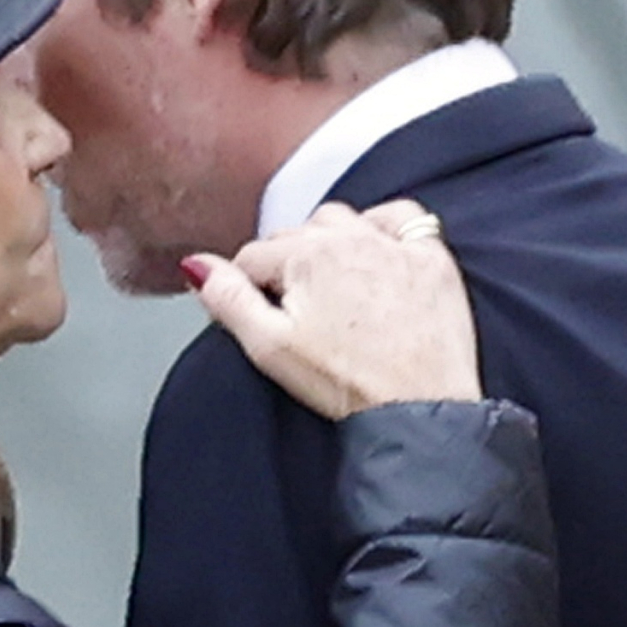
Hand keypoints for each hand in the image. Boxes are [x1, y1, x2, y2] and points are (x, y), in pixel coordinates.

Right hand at [188, 200, 481, 419]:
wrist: (418, 410)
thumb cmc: (346, 385)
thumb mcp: (269, 347)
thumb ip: (228, 298)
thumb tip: (195, 265)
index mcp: (304, 256)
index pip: (253, 256)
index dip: (249, 288)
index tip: (263, 317)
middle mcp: (349, 238)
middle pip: (296, 234)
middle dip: (288, 265)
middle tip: (297, 313)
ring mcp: (393, 245)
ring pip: (343, 220)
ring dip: (329, 242)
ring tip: (331, 288)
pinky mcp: (431, 258)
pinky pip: (401, 217)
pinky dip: (383, 228)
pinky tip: (377, 255)